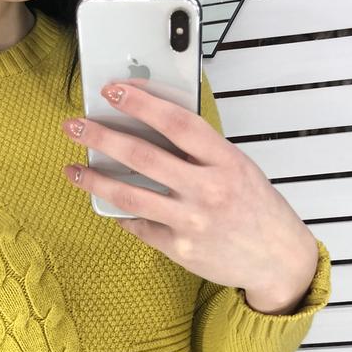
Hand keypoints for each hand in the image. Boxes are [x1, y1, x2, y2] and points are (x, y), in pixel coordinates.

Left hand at [60, 80, 319, 314]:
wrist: (278, 260)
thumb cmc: (257, 210)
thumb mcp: (238, 168)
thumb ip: (202, 152)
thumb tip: (155, 130)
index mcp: (225, 160)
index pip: (177, 122)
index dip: (142, 102)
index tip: (114, 90)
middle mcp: (207, 189)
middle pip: (142, 156)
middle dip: (102, 137)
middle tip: (75, 127)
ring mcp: (191, 221)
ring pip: (130, 195)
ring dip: (95, 180)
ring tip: (73, 170)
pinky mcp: (179, 249)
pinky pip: (139, 226)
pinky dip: (122, 215)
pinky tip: (108, 206)